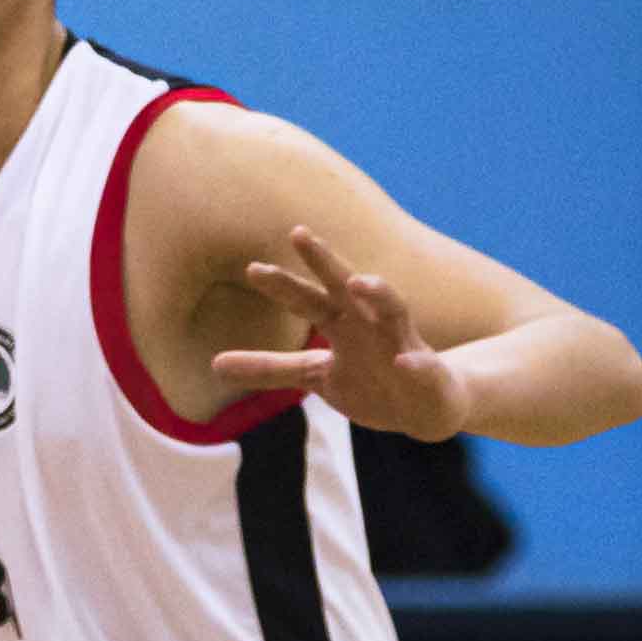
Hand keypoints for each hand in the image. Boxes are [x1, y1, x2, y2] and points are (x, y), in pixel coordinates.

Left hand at [216, 226, 472, 441]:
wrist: (425, 407)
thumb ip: (270, 368)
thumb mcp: (314, 376)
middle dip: (324, 261)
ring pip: (393, 310)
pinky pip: (422, 365)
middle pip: (345, 287)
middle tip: (299, 233)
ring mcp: (401, 344)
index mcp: (341, 324)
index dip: (282, 285)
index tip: (253, 268)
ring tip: (359, 282)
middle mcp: (370, 324)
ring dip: (378, 293)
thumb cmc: (370, 382)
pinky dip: (414, 363)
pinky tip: (404, 362)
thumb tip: (214, 365)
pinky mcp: (427, 372)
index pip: (308, 298)